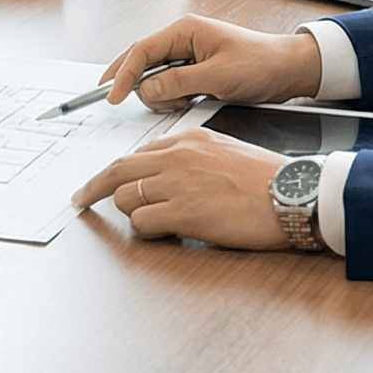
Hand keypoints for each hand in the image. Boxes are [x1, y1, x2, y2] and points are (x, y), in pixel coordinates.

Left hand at [71, 127, 291, 249]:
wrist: (292, 193)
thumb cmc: (266, 180)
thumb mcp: (224, 152)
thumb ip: (192, 158)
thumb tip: (166, 175)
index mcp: (187, 139)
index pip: (138, 153)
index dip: (116, 171)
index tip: (103, 181)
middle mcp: (176, 157)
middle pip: (117, 170)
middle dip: (93, 187)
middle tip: (80, 199)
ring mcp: (176, 183)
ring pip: (125, 198)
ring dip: (132, 214)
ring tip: (158, 224)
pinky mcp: (182, 212)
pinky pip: (142, 223)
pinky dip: (147, 231)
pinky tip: (167, 233)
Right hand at [96, 14, 324, 111]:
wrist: (287, 70)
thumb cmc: (260, 64)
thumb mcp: (218, 77)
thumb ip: (178, 82)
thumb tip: (146, 89)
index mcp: (184, 31)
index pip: (141, 51)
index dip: (122, 74)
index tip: (112, 96)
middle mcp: (182, 40)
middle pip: (142, 64)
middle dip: (142, 86)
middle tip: (148, 102)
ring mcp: (187, 56)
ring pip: (154, 79)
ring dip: (163, 96)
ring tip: (189, 101)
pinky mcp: (194, 72)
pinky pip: (169, 87)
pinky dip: (173, 99)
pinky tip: (192, 102)